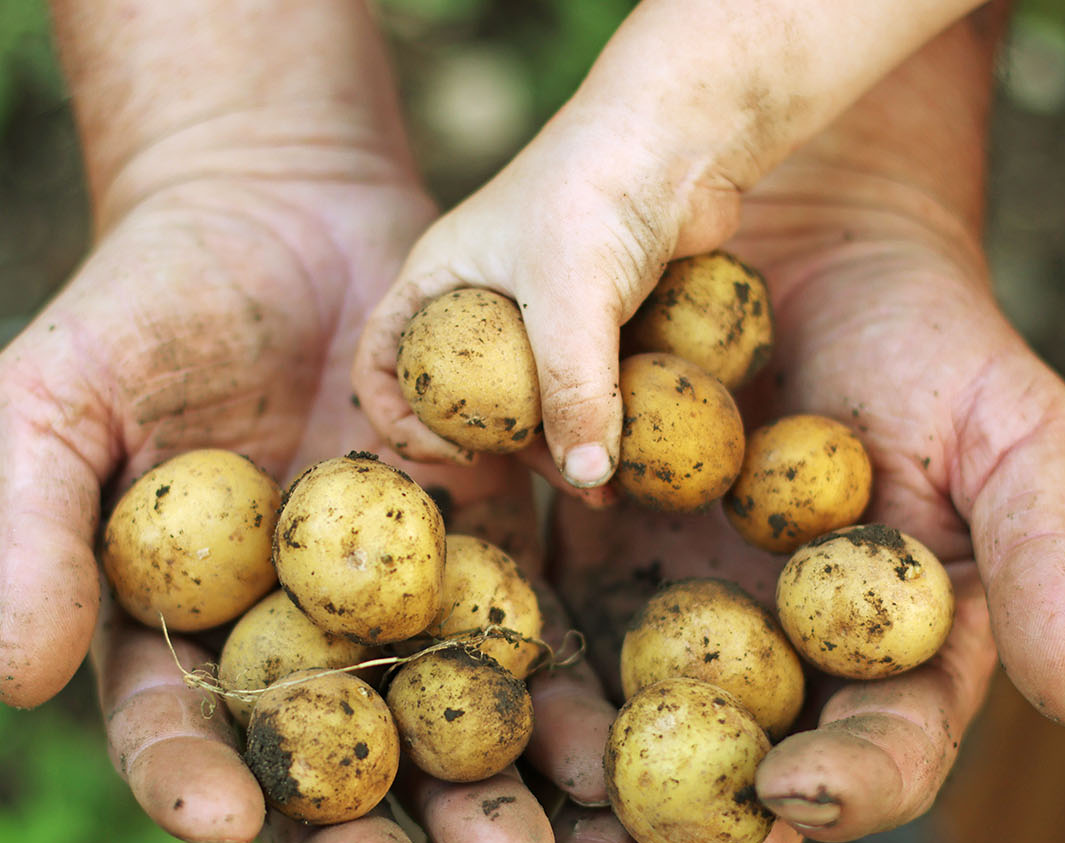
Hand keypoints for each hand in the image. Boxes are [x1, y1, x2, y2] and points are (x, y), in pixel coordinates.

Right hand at [0, 163, 581, 842]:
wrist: (280, 204)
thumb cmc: (139, 300)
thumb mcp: (53, 399)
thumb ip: (27, 534)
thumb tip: (9, 683)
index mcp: (168, 640)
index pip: (170, 737)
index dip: (190, 785)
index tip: (225, 821)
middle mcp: (284, 654)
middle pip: (317, 775)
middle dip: (356, 841)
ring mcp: (390, 617)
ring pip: (431, 738)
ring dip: (473, 804)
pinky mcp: (483, 562)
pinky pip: (521, 645)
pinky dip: (556, 706)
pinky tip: (596, 752)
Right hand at [348, 0, 982, 493]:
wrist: (684, 134)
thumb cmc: (599, 192)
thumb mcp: (571, 298)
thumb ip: (573, 392)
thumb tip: (587, 481)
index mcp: (438, 280)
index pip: (381, 366)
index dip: (399, 421)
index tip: (456, 453)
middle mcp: (480, 297)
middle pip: (462, 396)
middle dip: (498, 449)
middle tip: (546, 479)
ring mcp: (542, 308)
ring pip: (531, 400)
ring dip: (560, 448)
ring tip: (602, 487)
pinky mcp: (600, 317)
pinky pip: (585, 386)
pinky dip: (601, 424)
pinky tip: (628, 459)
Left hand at [503, 21, 1064, 842]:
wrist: (804, 238)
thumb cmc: (931, 337)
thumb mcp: (1014, 434)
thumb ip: (1051, 561)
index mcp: (872, 675)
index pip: (865, 763)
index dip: (842, 787)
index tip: (793, 788)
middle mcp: (758, 684)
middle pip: (720, 817)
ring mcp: (653, 639)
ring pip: (605, 773)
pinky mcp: (560, 579)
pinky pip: (516, 664)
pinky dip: (486, 723)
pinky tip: (447, 770)